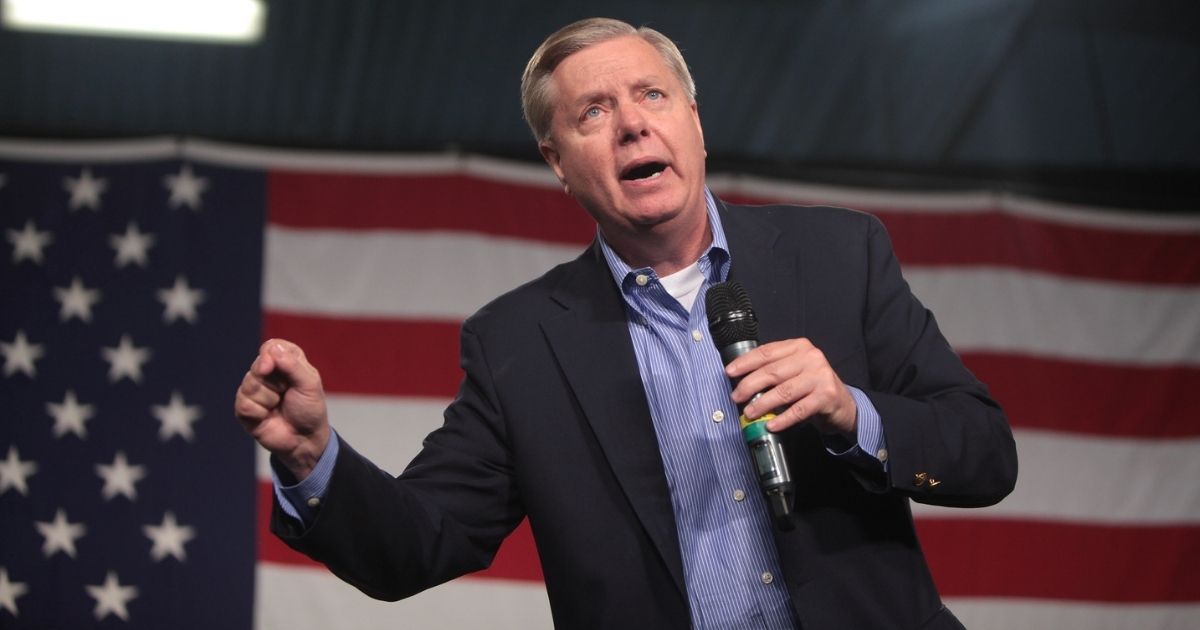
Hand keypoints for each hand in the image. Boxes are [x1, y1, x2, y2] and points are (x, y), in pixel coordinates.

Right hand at [233, 339, 329, 479]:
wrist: (304, 439)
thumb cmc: (310, 410)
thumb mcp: (310, 385)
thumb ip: (293, 365)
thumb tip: (272, 349)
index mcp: (286, 361)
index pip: (270, 346)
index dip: (268, 355)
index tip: (270, 366)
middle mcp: (268, 373)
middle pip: (257, 366)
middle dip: (274, 384)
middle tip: (286, 394)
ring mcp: (254, 390)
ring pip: (249, 385)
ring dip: (268, 399)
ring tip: (278, 407)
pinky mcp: (245, 407)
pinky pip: (244, 403)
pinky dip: (259, 412)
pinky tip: (267, 417)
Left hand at [725, 338, 856, 436]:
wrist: (843, 404)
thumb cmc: (811, 387)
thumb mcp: (794, 370)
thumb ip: (773, 369)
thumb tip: (741, 380)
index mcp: (799, 347)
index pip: (767, 352)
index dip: (745, 362)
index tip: (729, 372)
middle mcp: (811, 358)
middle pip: (772, 372)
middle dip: (749, 385)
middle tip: (736, 397)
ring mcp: (820, 376)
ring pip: (783, 392)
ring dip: (762, 404)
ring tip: (750, 413)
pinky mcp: (827, 396)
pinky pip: (798, 410)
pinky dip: (782, 419)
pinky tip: (771, 425)